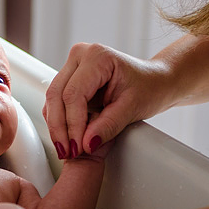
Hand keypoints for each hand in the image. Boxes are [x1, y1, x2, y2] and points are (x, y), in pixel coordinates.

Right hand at [44, 42, 165, 160]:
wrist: (155, 81)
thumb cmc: (149, 87)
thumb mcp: (132, 108)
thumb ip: (108, 126)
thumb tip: (86, 144)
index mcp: (97, 56)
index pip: (74, 94)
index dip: (73, 124)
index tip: (78, 147)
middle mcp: (80, 55)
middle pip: (57, 95)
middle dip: (60, 127)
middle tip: (67, 152)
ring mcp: (73, 65)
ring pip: (53, 98)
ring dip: (58, 126)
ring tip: (68, 149)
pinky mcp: (70, 77)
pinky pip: (57, 101)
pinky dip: (60, 120)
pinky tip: (68, 138)